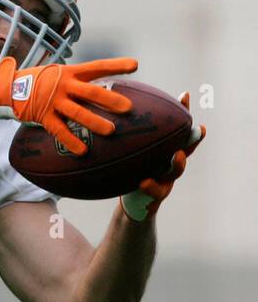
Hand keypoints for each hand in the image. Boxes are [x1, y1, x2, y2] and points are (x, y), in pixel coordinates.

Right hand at [0, 55, 137, 154]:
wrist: (8, 88)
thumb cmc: (40, 82)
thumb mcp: (58, 74)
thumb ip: (79, 81)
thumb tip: (105, 89)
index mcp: (70, 72)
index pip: (96, 67)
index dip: (115, 65)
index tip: (135, 65)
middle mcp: (63, 85)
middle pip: (90, 92)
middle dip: (110, 100)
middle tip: (128, 108)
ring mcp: (53, 101)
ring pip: (77, 112)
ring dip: (94, 122)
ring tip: (110, 131)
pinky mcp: (43, 115)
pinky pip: (59, 130)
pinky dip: (71, 140)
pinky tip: (83, 151)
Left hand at [121, 91, 205, 220]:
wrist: (130, 206)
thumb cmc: (127, 175)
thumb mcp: (126, 154)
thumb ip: (123, 137)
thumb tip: (104, 105)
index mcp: (162, 152)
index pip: (174, 131)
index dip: (181, 115)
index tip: (184, 96)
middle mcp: (167, 165)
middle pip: (185, 150)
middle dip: (193, 138)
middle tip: (197, 128)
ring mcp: (165, 182)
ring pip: (175, 172)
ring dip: (178, 163)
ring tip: (177, 155)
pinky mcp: (155, 198)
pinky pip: (155, 194)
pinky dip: (151, 187)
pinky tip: (144, 182)